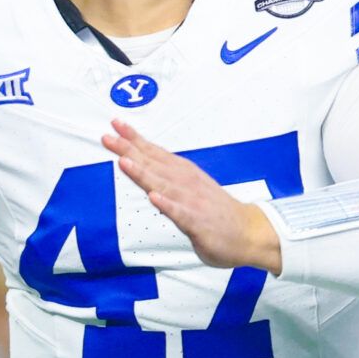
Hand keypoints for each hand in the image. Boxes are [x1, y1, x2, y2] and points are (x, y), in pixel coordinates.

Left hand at [104, 121, 281, 271]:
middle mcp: (187, 184)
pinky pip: (181, 214)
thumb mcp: (191, 189)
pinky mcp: (199, 223)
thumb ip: (169, 181)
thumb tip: (147, 172)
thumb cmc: (217, 212)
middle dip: (130, 150)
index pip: (155, 153)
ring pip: (164, 185)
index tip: (116, 125)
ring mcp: (193, 202)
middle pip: (154, 164)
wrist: (250, 233)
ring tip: (124, 161)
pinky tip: (154, 198)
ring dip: (144, 173)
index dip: (134, 140)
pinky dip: (168, 205)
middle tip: (108, 136)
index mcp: (184, 174)